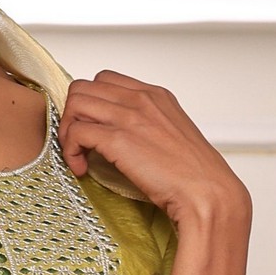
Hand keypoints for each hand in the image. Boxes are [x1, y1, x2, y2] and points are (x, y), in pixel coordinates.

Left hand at [58, 73, 250, 274]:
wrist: (208, 195)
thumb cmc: (194, 177)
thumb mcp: (172, 138)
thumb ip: (148, 128)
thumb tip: (124, 139)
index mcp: (156, 96)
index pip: (106, 79)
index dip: (91, 102)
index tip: (92, 127)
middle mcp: (141, 99)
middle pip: (84, 87)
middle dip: (73, 114)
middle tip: (78, 142)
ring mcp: (130, 116)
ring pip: (75, 103)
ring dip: (67, 131)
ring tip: (78, 155)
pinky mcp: (119, 139)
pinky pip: (76, 132)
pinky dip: (71, 151)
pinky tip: (82, 169)